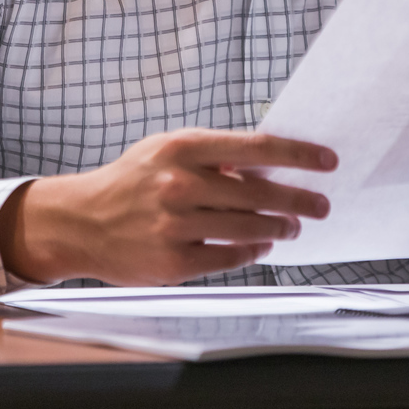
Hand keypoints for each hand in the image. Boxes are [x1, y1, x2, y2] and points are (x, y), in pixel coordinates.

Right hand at [0, 129, 335, 284]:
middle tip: (320, 205)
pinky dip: (251, 251)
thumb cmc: (132, 181)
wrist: (80, 221)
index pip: (257, 147)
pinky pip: (230, 257)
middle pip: (261, 192)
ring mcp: (177, 225)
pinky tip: (261, 244)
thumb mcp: (166, 151)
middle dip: (299, 200)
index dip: (299, 154)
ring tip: (291, 226)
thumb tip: (270, 162)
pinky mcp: (174, 261)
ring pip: (249, 227)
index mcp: (183, 147)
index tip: (327, 161)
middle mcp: (180, 184)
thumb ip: (214, 156)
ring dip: (279, 227)